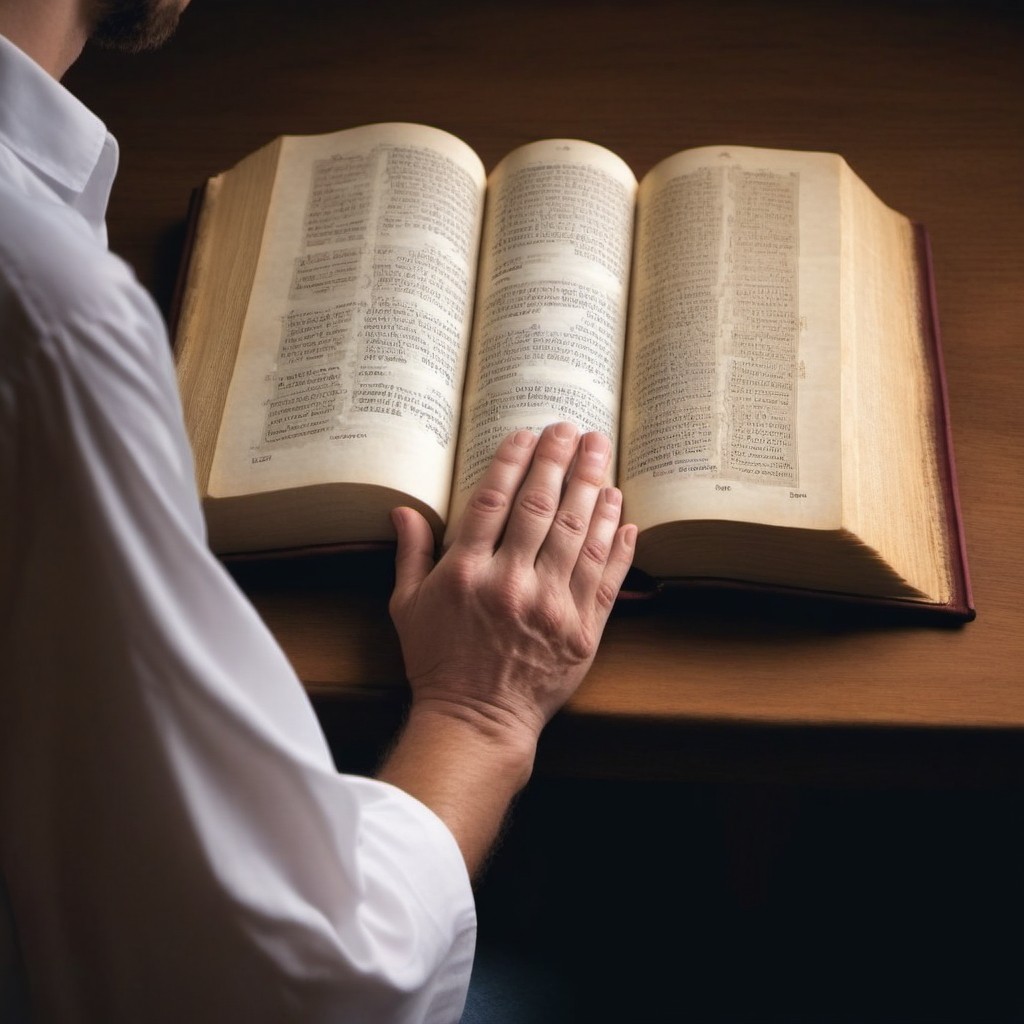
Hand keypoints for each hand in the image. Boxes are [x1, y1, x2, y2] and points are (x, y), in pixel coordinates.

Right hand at [388, 422, 635, 750]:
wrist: (477, 721)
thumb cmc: (438, 662)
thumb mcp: (407, 607)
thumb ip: (410, 554)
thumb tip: (403, 509)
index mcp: (467, 574)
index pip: (494, 502)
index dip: (512, 462)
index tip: (525, 433)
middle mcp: (512, 583)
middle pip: (541, 507)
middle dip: (558, 460)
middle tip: (570, 428)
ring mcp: (552, 607)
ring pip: (578, 534)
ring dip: (592, 487)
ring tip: (600, 452)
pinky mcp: (583, 630)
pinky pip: (605, 576)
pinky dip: (616, 541)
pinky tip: (622, 510)